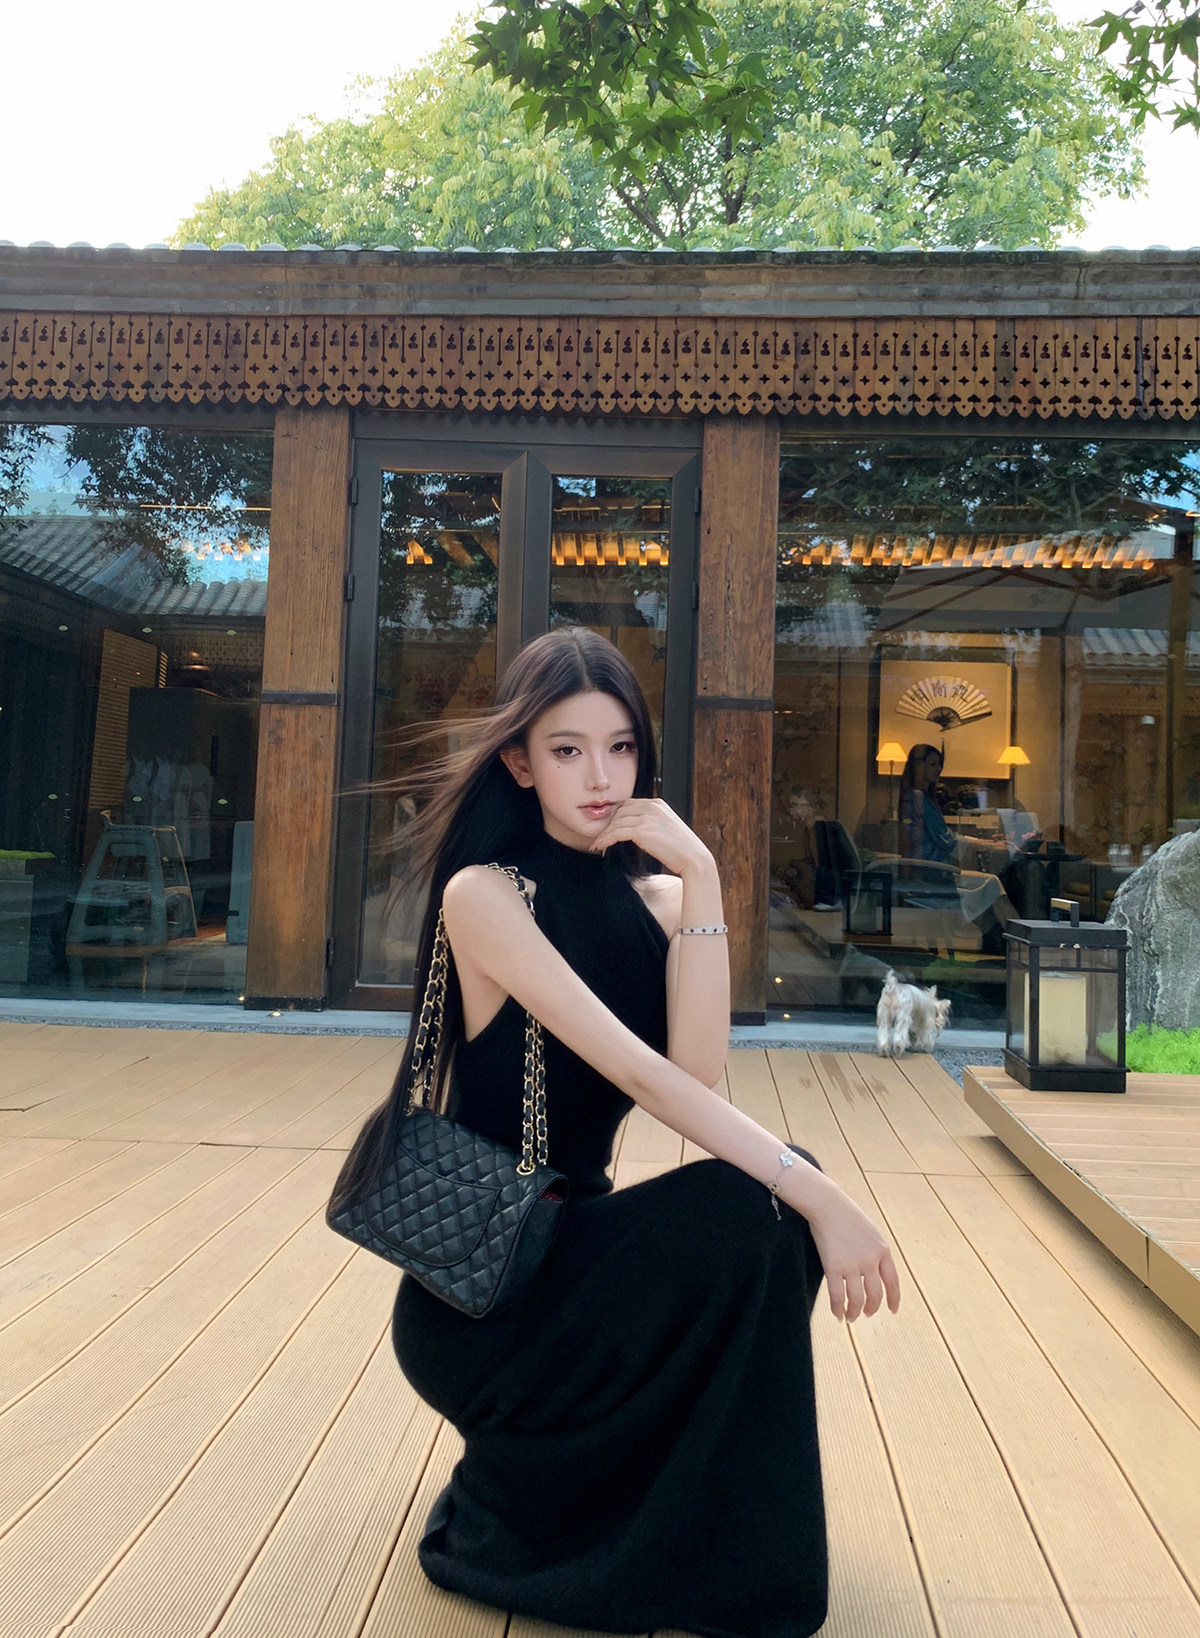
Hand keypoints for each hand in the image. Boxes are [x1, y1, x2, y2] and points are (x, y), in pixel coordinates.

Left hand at [588, 797, 712, 877]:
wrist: (693, 858)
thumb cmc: (682, 849)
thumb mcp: (667, 828)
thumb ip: (652, 823)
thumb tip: (635, 830)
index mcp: (658, 804)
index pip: (629, 805)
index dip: (617, 816)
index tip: (610, 827)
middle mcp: (651, 807)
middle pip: (620, 811)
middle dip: (609, 824)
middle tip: (601, 836)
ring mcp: (647, 818)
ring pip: (616, 822)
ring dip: (604, 833)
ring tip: (598, 843)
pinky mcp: (642, 831)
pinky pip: (616, 833)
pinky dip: (605, 839)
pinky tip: (601, 846)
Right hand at [805, 1185, 900, 1321]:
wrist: (827, 1205)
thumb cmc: (847, 1215)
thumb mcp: (872, 1232)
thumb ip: (876, 1252)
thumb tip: (876, 1273)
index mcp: (883, 1250)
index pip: (893, 1282)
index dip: (894, 1299)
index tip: (892, 1311)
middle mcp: (870, 1260)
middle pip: (875, 1295)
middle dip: (872, 1308)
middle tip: (867, 1314)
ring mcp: (852, 1265)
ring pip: (857, 1300)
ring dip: (854, 1312)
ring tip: (851, 1317)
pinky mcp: (833, 1267)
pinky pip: (837, 1296)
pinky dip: (838, 1309)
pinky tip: (838, 1314)